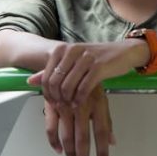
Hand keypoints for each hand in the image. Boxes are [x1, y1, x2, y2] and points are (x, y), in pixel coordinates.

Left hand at [28, 40, 146, 105]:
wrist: (125, 52)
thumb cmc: (99, 58)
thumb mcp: (74, 61)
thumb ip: (53, 70)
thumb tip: (31, 81)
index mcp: (64, 49)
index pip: (47, 76)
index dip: (48, 92)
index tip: (53, 101)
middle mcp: (73, 51)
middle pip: (56, 82)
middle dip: (57, 98)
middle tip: (61, 106)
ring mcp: (86, 58)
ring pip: (68, 86)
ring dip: (68, 100)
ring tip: (71, 106)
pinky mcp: (99, 66)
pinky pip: (84, 88)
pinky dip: (80, 99)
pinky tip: (80, 103)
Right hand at [42, 85, 115, 155]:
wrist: (69, 60)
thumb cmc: (89, 82)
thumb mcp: (101, 98)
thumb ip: (106, 120)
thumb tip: (113, 141)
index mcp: (98, 102)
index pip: (102, 130)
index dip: (102, 149)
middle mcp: (83, 104)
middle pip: (83, 136)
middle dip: (84, 155)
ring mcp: (66, 105)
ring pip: (67, 134)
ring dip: (70, 151)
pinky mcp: (52, 104)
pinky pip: (51, 127)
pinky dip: (54, 141)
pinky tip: (59, 150)